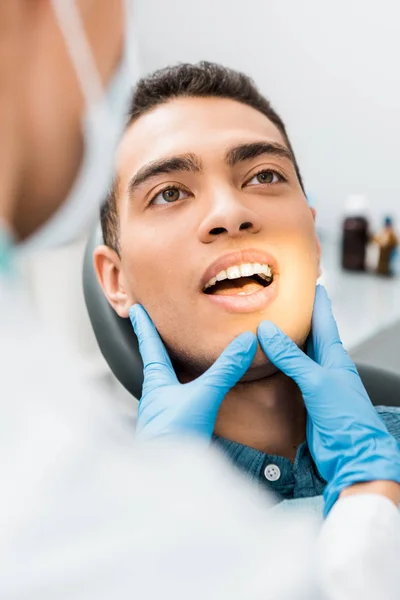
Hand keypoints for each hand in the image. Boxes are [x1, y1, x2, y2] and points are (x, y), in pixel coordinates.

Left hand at [129, 305, 257, 441]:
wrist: (164, 482)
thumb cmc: (174, 435)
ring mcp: (163, 413)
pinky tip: (190, 394)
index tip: (135, 309)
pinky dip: (182, 390)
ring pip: (164, 383)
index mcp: (156, 382)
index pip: (149, 345)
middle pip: (153, 363)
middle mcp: (155, 395)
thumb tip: (245, 340)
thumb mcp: (203, 396)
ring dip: (168, 368)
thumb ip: (224, 370)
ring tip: (172, 357)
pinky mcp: (174, 429)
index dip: (144, 325)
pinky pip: (176, 401)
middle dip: (153, 345)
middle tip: (151, 328)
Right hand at [258, 285, 399, 515]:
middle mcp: (326, 366)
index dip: (317, 302)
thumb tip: (267, 330)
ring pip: (298, 355)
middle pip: (311, 335)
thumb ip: (291, 357)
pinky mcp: (304, 399)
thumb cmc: (345, 417)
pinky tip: (268, 359)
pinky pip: (289, 374)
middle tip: (284, 299)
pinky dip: (278, 364)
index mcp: (335, 356)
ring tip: (271, 323)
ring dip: (286, 340)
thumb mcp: (317, 381)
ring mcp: (315, 383)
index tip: (310, 283)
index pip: (324, 321)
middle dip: (300, 317)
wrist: (350, 455)